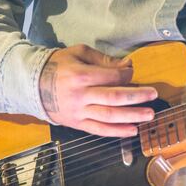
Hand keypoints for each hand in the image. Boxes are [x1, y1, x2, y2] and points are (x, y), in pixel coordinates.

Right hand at [39, 44, 157, 136]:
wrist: (32, 86)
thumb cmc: (58, 65)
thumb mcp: (78, 53)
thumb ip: (102, 59)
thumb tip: (127, 66)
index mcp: (81, 76)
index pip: (111, 77)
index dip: (126, 75)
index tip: (132, 72)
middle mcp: (81, 96)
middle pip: (113, 98)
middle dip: (136, 97)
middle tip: (154, 95)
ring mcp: (79, 112)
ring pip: (109, 116)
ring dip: (131, 116)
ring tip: (149, 115)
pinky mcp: (77, 124)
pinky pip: (99, 130)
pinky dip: (116, 132)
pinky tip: (132, 131)